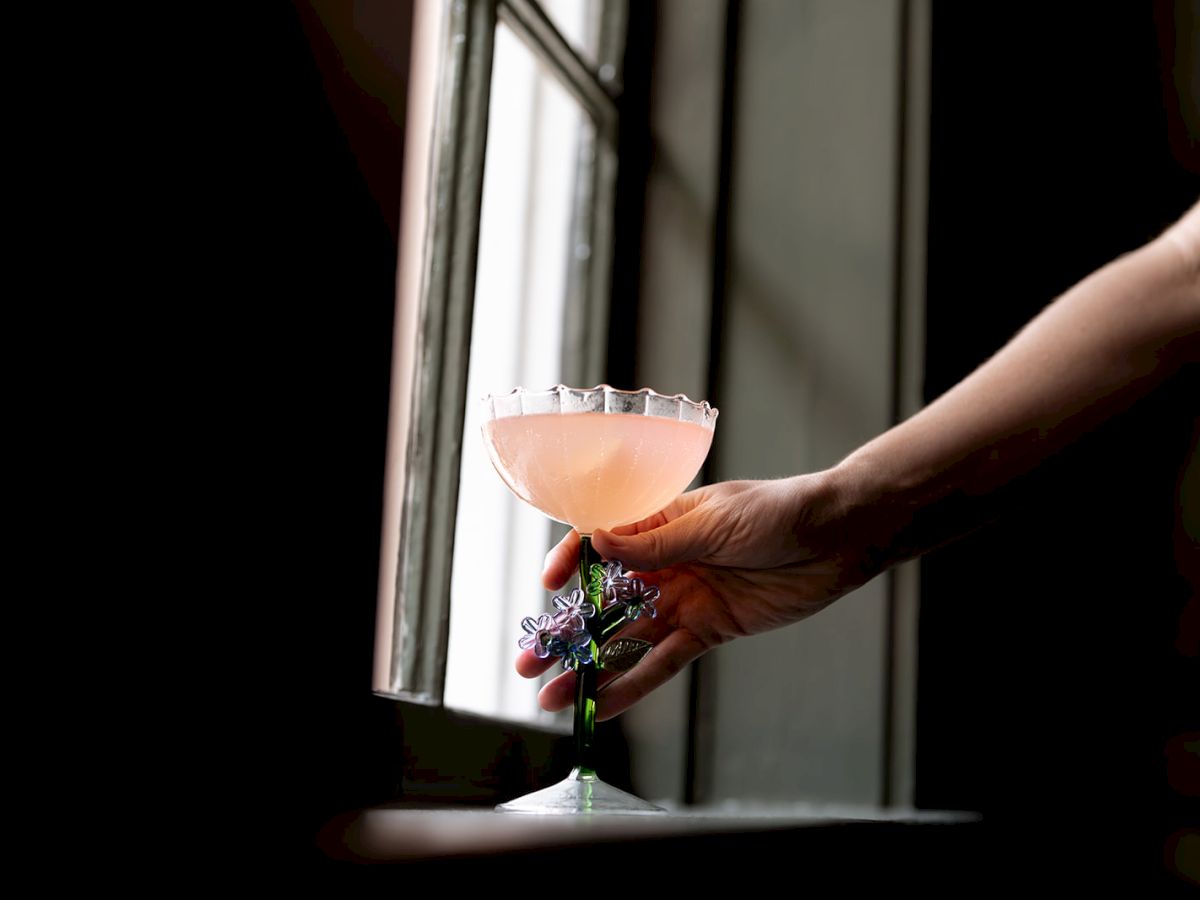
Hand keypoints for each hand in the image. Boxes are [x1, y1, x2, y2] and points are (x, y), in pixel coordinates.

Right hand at [515, 472, 884, 719]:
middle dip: (565, 632)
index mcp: (661, 521)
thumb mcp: (715, 522)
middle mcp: (665, 561)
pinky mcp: (708, 630)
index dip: (571, 562)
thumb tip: (598, 544)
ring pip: (626, 638)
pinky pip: (664, 661)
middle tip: (529, 661)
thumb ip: (658, 544)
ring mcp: (684, 598)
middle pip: (603, 600)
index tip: (549, 587)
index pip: (600, 541)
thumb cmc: (780, 512)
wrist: (838, 538)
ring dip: (590, 667)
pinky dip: (634, 684)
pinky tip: (603, 705)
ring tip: (552, 696)